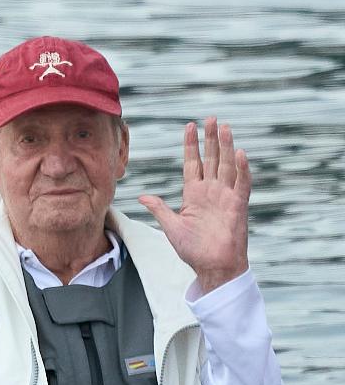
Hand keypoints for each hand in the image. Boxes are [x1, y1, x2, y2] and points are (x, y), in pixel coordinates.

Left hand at [138, 117, 249, 293]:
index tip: (189, 126)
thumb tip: (141, 196)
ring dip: (226, 146)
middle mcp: (211, 191)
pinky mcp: (237, 206)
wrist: (211, 266)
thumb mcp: (170, 226)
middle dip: (211, 138)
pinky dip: (242, 169)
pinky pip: (241, 184)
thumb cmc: (192, 249)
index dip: (191, 145)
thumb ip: (159, 208)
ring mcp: (225, 197)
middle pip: (212, 158)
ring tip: (224, 127)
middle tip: (211, 117)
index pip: (192, 163)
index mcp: (193, 194)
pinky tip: (240, 153)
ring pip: (227, 166)